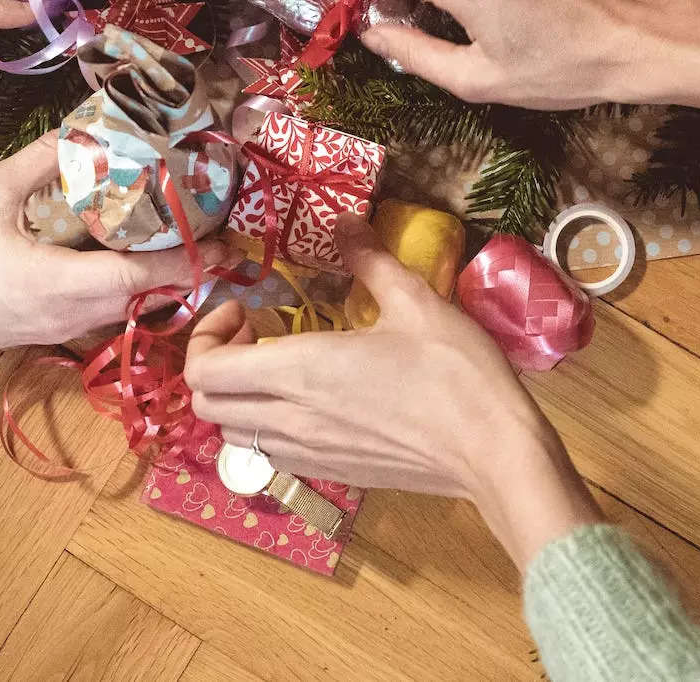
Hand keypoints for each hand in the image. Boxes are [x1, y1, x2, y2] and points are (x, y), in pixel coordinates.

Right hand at [0, 134, 229, 350]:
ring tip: (184, 245)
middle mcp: (72, 315)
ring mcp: (63, 330)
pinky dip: (131, 293)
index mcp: (62, 283)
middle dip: (185, 269)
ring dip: (160, 283)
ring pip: (129, 311)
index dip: (186, 260)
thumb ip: (39, 160)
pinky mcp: (52, 334)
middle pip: (147, 298)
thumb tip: (79, 129)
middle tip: (214, 233)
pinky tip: (134, 262)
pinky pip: (106, 316)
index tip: (221, 240)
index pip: (141, 277)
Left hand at [186, 217, 600, 560]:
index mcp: (300, 373)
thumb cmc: (455, 373)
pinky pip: (270, 456)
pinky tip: (307, 402)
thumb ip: (368, 259)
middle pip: (207, 407)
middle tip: (256, 334)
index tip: (247, 310)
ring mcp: (309, 454)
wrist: (495, 453)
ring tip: (278, 368)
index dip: (207, 335)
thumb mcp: (414, 300)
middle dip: (215, 365)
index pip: (204, 372)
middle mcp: (291, 420)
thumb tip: (344, 223)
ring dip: (238, 400)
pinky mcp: (332, 475)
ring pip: (233, 436)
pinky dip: (265, 428)